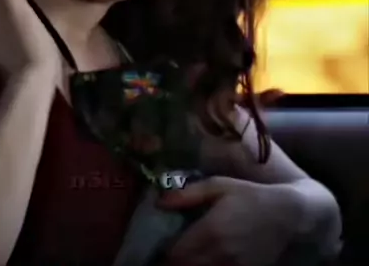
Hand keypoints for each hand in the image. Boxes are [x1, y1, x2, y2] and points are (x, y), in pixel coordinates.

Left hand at [156, 176, 302, 265]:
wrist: (288, 215)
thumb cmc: (250, 196)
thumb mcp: (218, 185)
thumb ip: (187, 194)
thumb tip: (159, 202)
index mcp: (210, 231)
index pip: (175, 255)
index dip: (162, 254)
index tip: (155, 247)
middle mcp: (219, 255)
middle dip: (171, 263)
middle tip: (165, 253)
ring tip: (181, 257)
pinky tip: (201, 260)